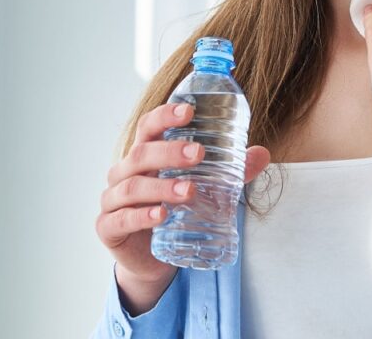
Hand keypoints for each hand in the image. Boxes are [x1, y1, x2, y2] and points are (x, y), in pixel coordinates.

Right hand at [96, 102, 270, 307]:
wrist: (150, 260)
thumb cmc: (171, 212)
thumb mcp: (200, 190)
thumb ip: (229, 173)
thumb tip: (261, 154)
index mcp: (143, 157)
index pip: (147, 128)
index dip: (164, 116)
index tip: (188, 112)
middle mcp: (123, 173)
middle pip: (141, 154)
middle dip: (169, 152)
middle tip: (199, 154)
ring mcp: (113, 201)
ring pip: (133, 187)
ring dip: (161, 187)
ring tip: (189, 191)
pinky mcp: (109, 228)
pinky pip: (122, 219)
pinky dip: (141, 216)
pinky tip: (161, 215)